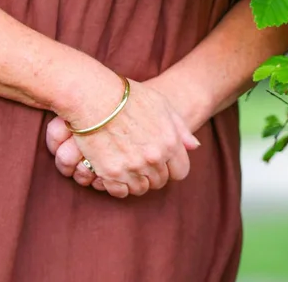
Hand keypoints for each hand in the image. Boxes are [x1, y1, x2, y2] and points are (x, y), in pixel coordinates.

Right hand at [46, 79, 199, 197]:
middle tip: (138, 158)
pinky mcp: (111, 173)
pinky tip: (114, 172)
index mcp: (169, 141)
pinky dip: (118, 186)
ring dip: (135, 179)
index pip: (180, 172)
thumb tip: (194, 147)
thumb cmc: (126, 95)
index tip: (161, 161)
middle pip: (160, 181)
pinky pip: (120, 192)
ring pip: (141, 188)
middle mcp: (154, 158)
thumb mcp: (160, 104)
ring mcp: (133, 167)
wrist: (93, 95)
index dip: (171, 167)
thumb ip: (180, 128)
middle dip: (152, 172)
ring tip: (125, 163)